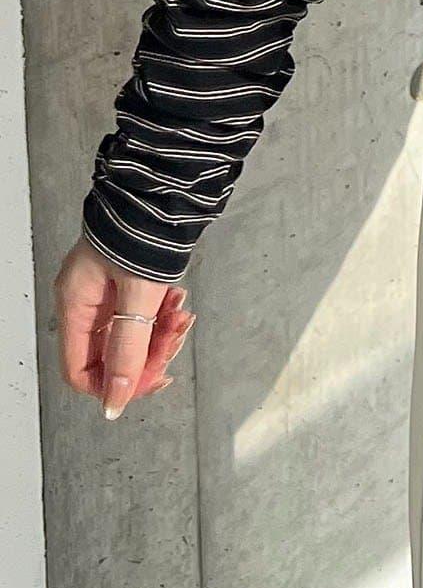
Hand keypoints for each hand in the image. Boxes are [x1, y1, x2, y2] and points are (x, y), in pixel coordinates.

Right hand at [53, 234, 195, 418]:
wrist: (166, 187)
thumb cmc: (144, 228)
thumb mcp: (138, 295)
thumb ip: (128, 349)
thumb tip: (115, 399)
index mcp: (76, 303)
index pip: (81, 370)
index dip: (113, 384)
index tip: (148, 381)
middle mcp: (87, 299)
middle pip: (111, 354)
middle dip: (147, 353)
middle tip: (174, 340)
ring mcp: (109, 290)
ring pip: (132, 334)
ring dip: (160, 332)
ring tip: (180, 315)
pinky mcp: (130, 281)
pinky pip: (143, 313)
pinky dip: (164, 312)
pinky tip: (178, 300)